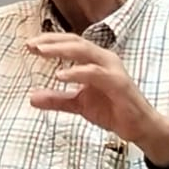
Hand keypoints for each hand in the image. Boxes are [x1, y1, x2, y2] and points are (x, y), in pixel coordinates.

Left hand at [26, 34, 168, 164]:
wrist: (138, 127)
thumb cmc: (112, 110)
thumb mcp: (78, 104)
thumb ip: (57, 99)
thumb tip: (32, 98)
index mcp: (95, 60)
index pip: (71, 43)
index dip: (50, 41)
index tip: (30, 44)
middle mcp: (104, 59)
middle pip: (76, 42)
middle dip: (52, 41)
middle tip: (31, 45)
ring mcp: (112, 69)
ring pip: (85, 52)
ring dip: (61, 50)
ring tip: (41, 53)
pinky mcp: (118, 83)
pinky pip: (95, 73)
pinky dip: (78, 72)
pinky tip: (61, 76)